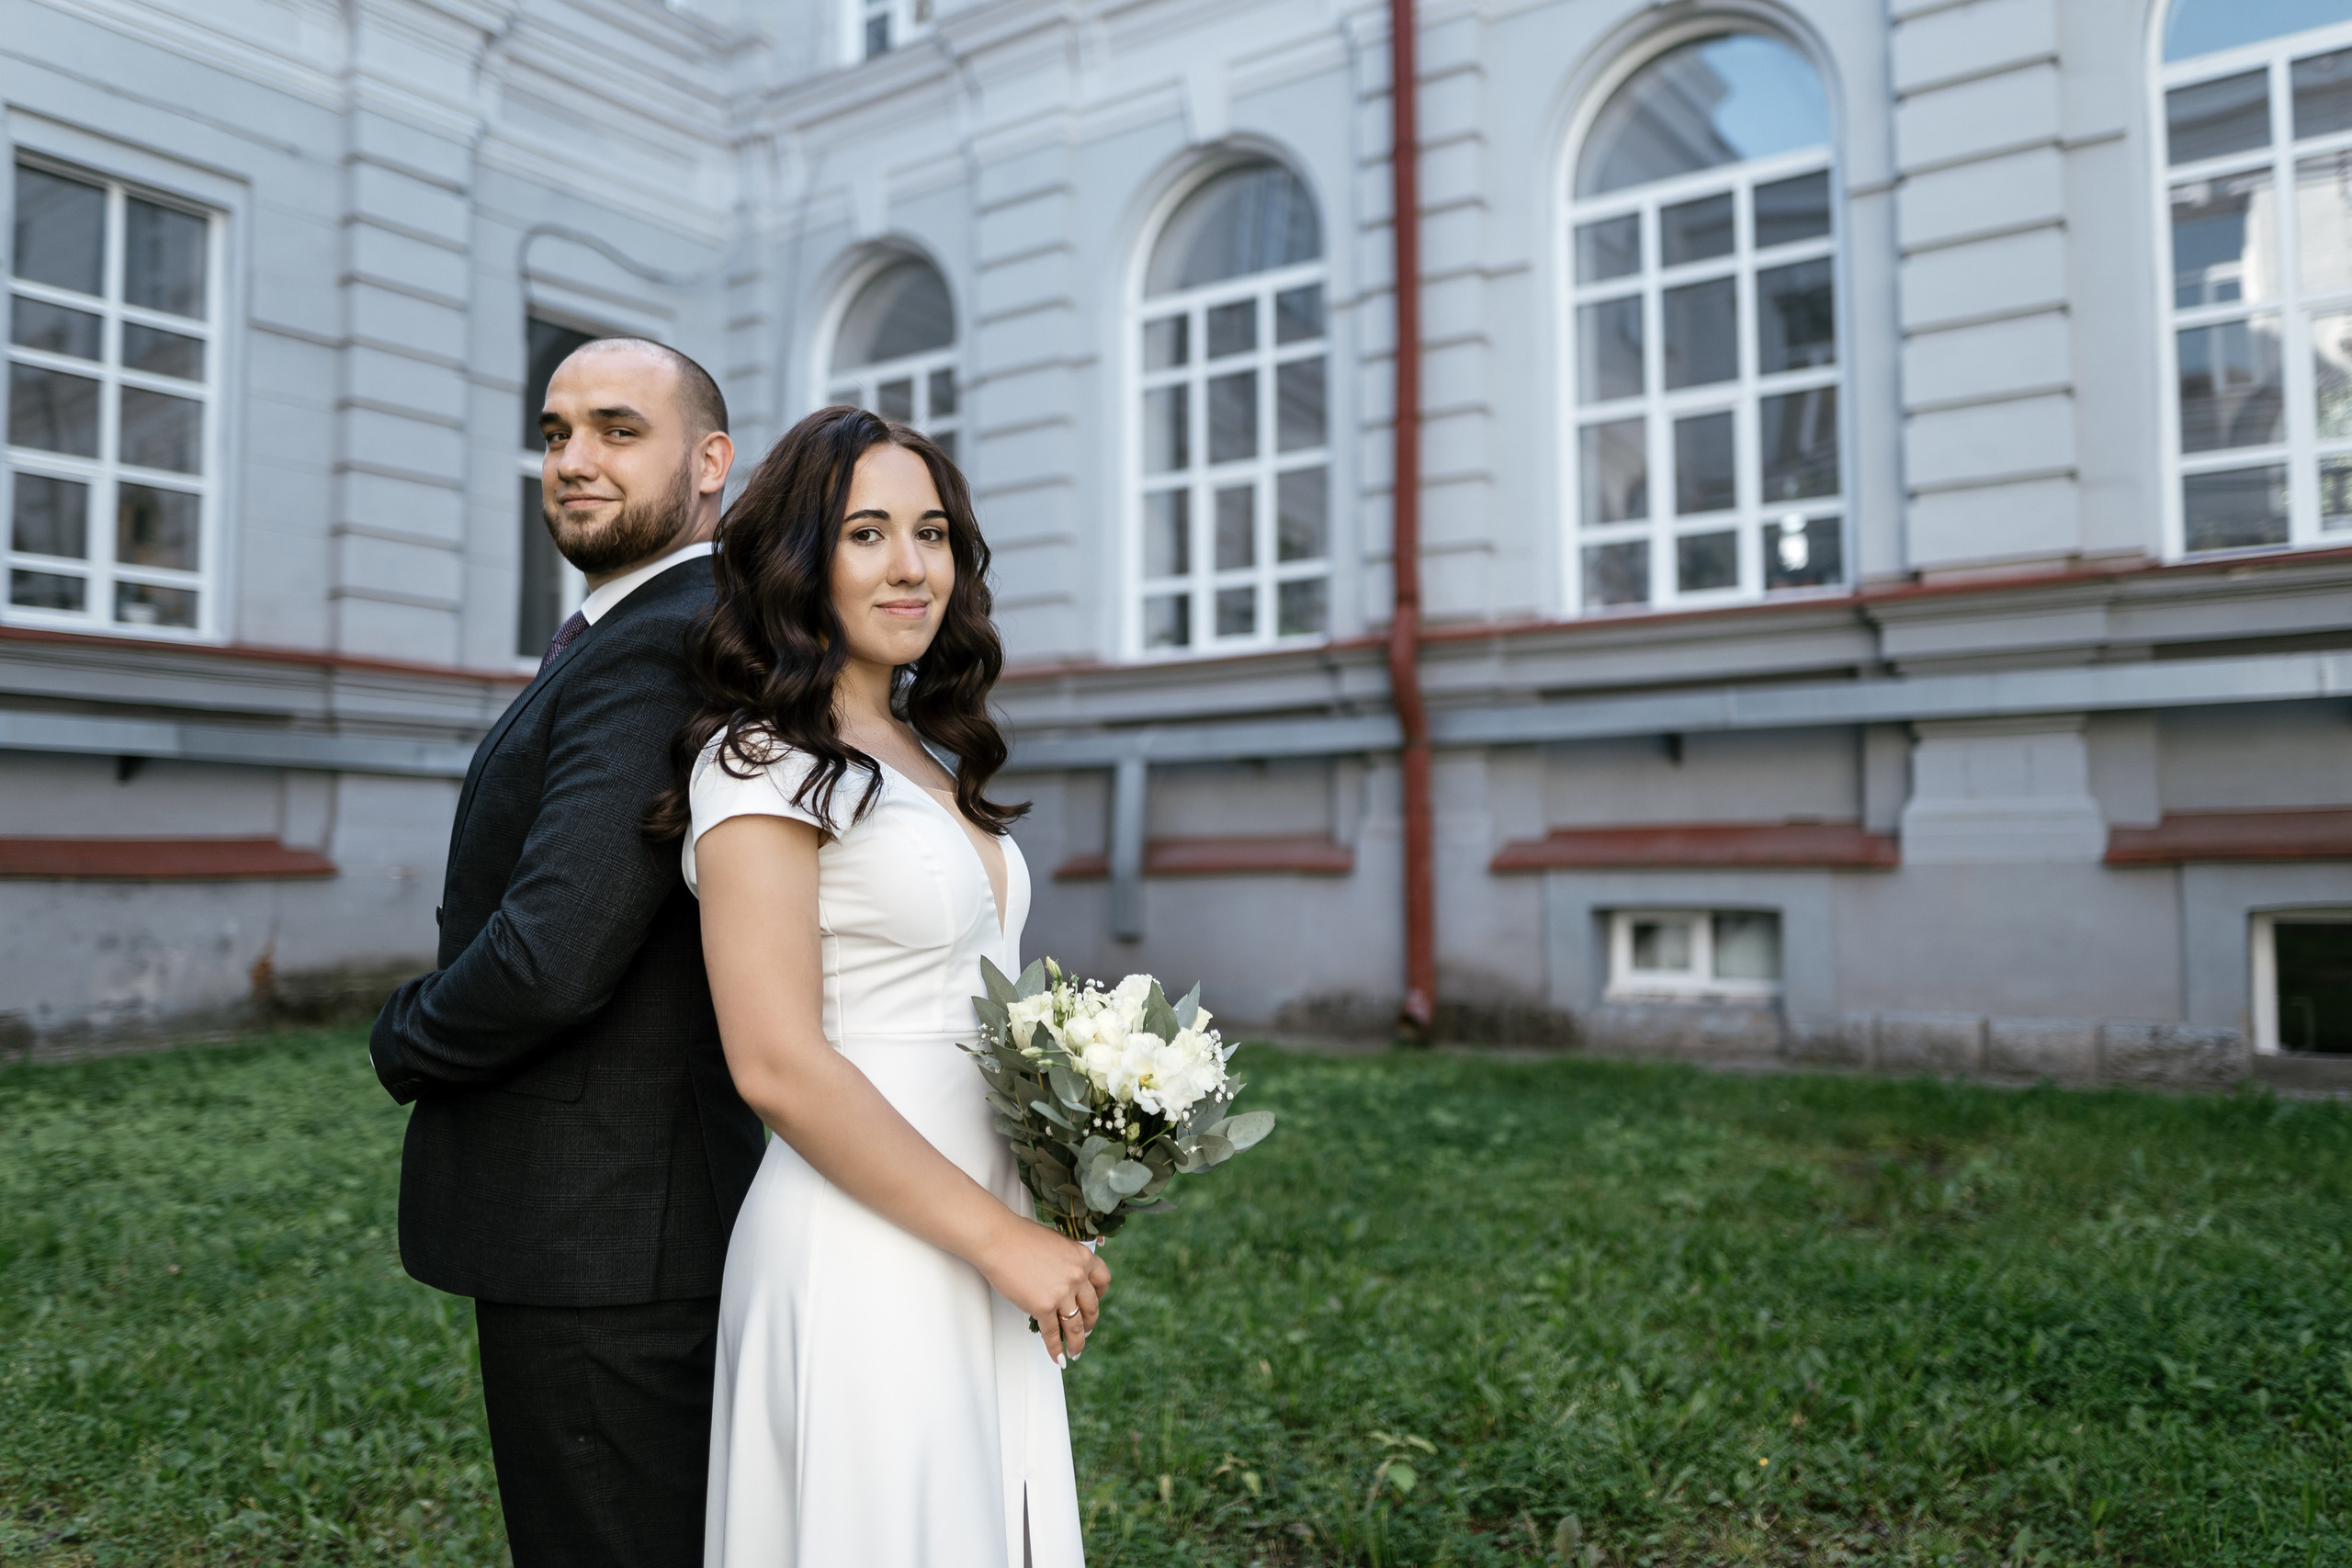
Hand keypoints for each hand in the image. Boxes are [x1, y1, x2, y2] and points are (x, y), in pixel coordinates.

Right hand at [979, 1217, 1111, 1366]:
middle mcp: (1077, 1275)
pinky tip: (1058, 1356)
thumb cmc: (1020, 1238)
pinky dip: (1056, 1349)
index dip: (1099, 1296)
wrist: (998, 1240)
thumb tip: (1067, 1277)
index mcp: (1083, 1257)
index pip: (1102, 1281)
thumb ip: (1067, 1260)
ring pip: (1075, 1326)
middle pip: (1091, 1308)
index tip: (1093, 1303)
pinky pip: (1053, 1333)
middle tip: (1085, 1331)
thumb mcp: (1057, 1243)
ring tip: (1075, 1352)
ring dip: (1077, 1343)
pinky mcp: (1043, 1306)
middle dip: (1089, 1323)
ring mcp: (1062, 1293)